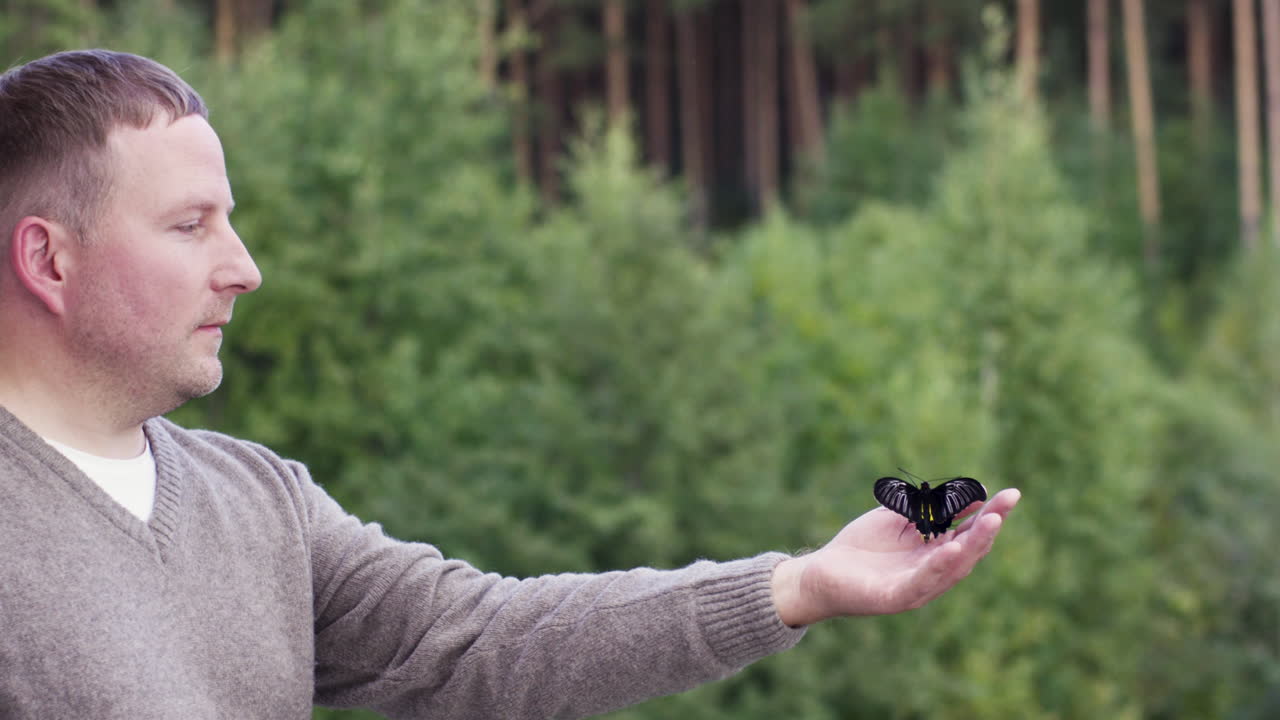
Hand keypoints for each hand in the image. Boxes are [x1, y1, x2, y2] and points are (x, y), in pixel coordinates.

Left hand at [770, 488, 1020, 625]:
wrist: (821, 573)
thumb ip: (929, 508)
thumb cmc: (862, 546)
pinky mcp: (896, 598)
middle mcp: (933, 571)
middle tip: (1007, 503)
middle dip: (989, 525)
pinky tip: (952, 549)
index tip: (1010, 494)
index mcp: (936, 552)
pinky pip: (922, 582)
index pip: (970, 532)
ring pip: (953, 567)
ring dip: (973, 544)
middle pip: (969, 549)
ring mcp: (917, 586)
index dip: (990, 513)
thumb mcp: (897, 518)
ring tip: (991, 521)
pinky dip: (939, 566)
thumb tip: (971, 493)